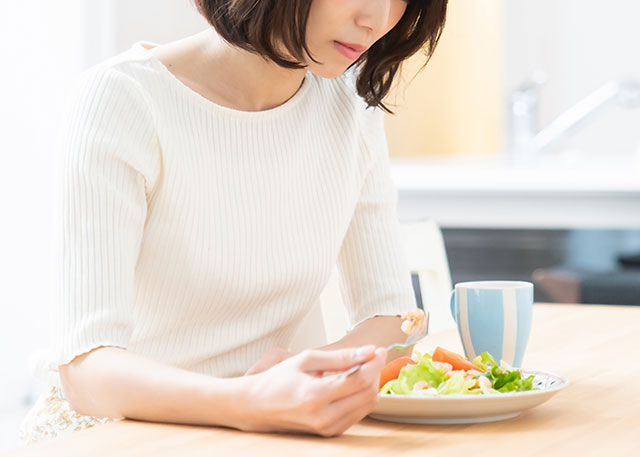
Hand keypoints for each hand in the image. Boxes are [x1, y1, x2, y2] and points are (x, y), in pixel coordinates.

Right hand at [239, 345, 386, 436]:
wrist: (258, 406)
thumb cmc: (279, 379)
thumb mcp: (306, 360)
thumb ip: (340, 357)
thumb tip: (369, 352)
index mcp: (316, 395)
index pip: (359, 380)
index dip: (374, 363)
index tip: (379, 350)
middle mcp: (324, 416)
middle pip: (367, 394)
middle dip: (375, 372)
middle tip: (372, 356)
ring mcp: (327, 428)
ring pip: (367, 405)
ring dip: (371, 385)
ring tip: (362, 368)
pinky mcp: (330, 433)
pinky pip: (358, 414)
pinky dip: (361, 397)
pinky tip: (353, 384)